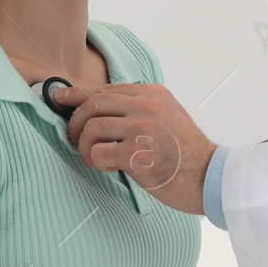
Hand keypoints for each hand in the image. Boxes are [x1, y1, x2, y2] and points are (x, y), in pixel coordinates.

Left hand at [61, 84, 215, 215]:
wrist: (208, 176)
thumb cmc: (185, 153)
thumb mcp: (167, 116)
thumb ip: (138, 109)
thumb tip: (98, 110)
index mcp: (153, 94)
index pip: (106, 90)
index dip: (78, 94)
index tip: (60, 98)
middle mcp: (147, 106)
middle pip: (93, 104)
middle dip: (75, 123)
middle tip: (75, 139)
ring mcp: (142, 128)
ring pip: (91, 128)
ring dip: (86, 147)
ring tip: (96, 159)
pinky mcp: (137, 153)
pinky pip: (99, 153)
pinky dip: (98, 162)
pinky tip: (111, 168)